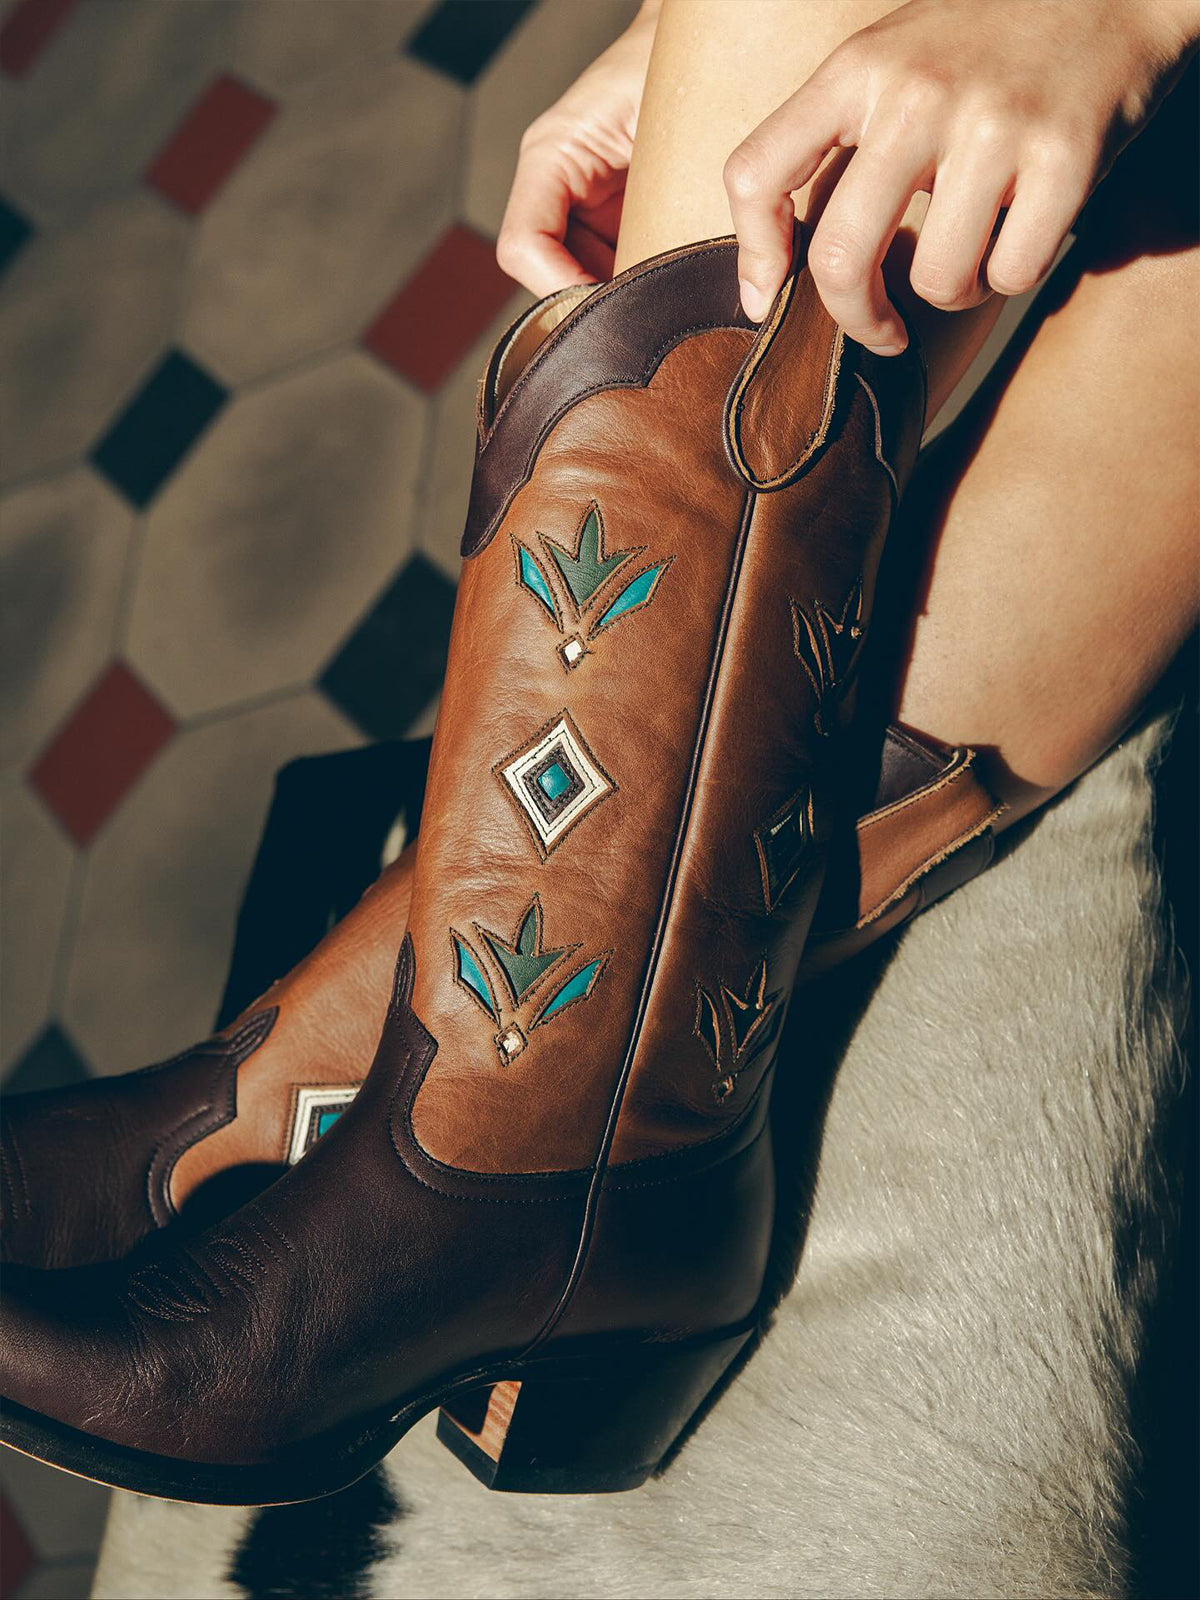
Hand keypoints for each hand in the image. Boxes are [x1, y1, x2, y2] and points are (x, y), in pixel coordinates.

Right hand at [497, 2, 660, 295]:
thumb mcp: (669, 131)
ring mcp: (580, 210)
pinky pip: (611, 276)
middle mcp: (555, 188)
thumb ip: (659, 200)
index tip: (614, 310)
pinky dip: (639, 293)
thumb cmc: (683, 71)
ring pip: (578, 287)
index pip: (523, 248)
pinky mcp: (609, 225)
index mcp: (552, 156)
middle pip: (547, 278)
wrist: (707, 50)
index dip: (561, 288)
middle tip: (647, 321)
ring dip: (620, 304)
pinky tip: (670, 291)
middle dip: (594, 307)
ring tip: (663, 305)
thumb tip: (667, 276)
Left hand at [723, 0, 1199, 350]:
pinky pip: (1012, 273)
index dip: (752, 256)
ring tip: (974, 251)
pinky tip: (1021, 232)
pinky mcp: (1064, 156)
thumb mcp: (891, 62)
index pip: (756, 174)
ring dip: (956, 292)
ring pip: (939, 280)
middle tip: (882, 331)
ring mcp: (992, 125)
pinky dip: (1014, 274)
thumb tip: (777, 271)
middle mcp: (915, 94)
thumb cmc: (985, 45)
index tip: (767, 300)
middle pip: (841, 258)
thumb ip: (837, 142)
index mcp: (855, 70)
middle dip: (859, 319)